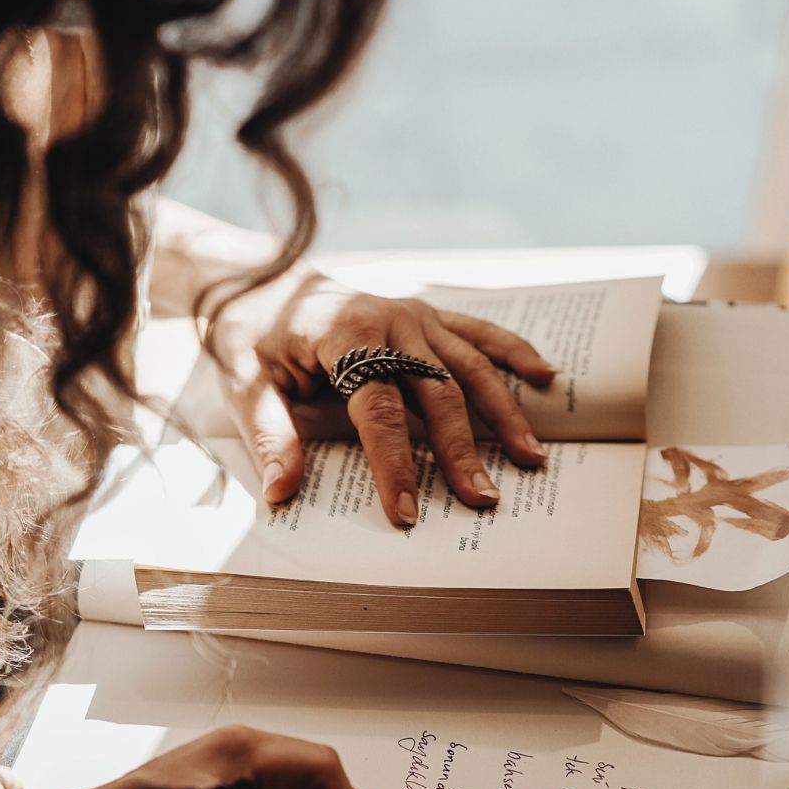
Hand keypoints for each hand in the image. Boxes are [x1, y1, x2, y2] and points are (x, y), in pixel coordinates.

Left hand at [211, 271, 557, 525]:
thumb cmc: (249, 335)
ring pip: (469, 368)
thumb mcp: (243, 384)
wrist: (259, 276)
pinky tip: (545, 376)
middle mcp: (391, 323)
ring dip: (503, 413)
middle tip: (483, 500)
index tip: (407, 513)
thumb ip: (270, 435)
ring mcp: (414, 315)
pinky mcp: (424, 313)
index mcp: (346, 338)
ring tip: (530, 457)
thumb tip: (281, 494)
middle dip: (461, 453)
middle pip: (436, 396)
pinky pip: (477, 331)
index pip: (379, 414)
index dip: (395, 466)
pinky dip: (512, 351)